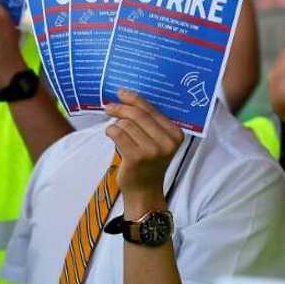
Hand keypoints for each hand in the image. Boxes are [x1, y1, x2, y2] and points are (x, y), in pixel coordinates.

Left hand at [104, 90, 183, 204]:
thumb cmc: (148, 162)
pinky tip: (111, 135)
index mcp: (175, 134)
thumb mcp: (157, 141)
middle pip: (138, 115)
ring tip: (115, 131)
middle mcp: (166, 142)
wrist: (144, 190)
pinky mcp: (136, 158)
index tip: (121, 93)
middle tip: (109, 107)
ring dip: (116, 124)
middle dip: (121, 108)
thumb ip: (150, 122)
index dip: (135, 99)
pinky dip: (111, 131)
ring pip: (126, 124)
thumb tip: (127, 97)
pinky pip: (118, 134)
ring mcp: (152, 151)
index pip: (153, 110)